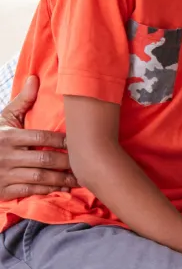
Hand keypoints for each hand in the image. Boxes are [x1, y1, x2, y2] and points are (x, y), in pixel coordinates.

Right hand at [0, 76, 72, 199]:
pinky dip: (47, 190)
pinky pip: (29, 190)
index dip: (63, 141)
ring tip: (81, 178)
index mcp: (8, 136)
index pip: (41, 138)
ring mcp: (4, 174)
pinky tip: (63, 188)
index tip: (80, 142)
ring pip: (39, 177)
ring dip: (62, 178)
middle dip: (67, 162)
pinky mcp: (3, 189)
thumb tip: (34, 78)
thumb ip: (22, 101)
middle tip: (87, 163)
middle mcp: (6, 156)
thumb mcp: (4, 118)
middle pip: (45, 159)